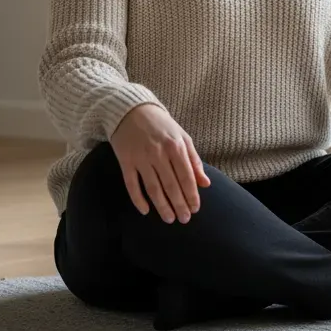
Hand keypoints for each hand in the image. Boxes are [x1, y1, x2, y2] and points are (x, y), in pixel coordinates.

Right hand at [109, 103, 210, 223]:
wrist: (131, 110)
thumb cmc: (161, 125)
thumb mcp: (183, 137)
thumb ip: (194, 160)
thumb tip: (205, 183)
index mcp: (176, 147)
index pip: (186, 177)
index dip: (191, 195)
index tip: (195, 209)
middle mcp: (159, 153)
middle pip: (171, 185)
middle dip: (179, 204)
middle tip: (184, 220)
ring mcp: (141, 158)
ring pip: (153, 188)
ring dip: (162, 206)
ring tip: (169, 219)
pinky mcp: (125, 161)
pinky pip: (132, 184)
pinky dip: (138, 199)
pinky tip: (145, 211)